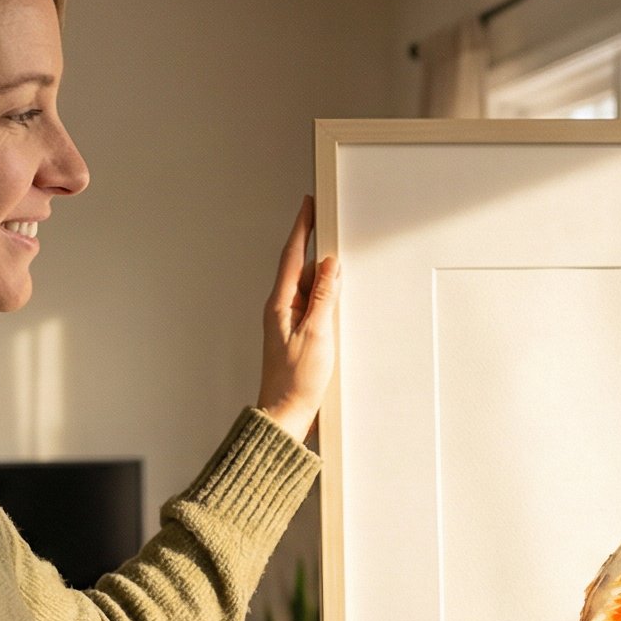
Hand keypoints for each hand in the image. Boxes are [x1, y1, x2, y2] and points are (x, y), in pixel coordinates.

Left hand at [255, 196, 338, 441]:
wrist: (284, 415)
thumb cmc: (295, 381)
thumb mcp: (316, 334)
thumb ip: (323, 297)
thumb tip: (328, 264)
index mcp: (279, 304)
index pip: (292, 256)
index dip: (302, 228)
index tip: (309, 204)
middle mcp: (280, 310)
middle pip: (300, 269)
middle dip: (316, 247)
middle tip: (330, 222)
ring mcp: (288, 324)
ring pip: (309, 289)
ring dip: (324, 276)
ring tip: (341, 263)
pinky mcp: (298, 337)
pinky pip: (313, 307)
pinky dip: (325, 298)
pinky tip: (337, 299)